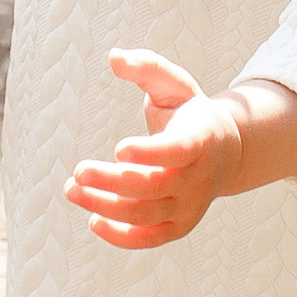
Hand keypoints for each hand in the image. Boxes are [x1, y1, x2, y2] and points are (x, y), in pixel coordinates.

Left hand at [63, 48, 245, 250]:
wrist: (224, 151)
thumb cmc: (188, 112)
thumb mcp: (175, 84)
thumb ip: (147, 67)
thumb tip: (114, 57)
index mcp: (200, 140)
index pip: (177, 151)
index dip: (149, 153)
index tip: (117, 148)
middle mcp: (197, 178)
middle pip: (152, 187)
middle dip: (112, 182)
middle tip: (78, 171)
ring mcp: (189, 206)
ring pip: (145, 215)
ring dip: (105, 206)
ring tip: (72, 189)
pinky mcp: (179, 226)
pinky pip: (150, 239)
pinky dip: (121, 236)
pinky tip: (93, 220)